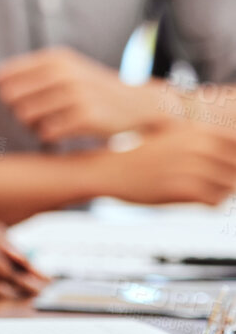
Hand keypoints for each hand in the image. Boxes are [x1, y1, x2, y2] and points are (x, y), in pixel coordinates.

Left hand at [0, 47, 159, 141]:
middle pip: (10, 98)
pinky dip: (48, 136)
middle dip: (15, 110)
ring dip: (30, 125)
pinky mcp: (86, 118)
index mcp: (55, 59)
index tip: (16, 100)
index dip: (4, 92)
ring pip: (25, 116)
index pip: (3, 76)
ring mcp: (76, 94)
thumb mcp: (68, 69)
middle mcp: (64, 73)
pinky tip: (59, 133)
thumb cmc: (95, 89)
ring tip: (46, 124)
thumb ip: (34, 72)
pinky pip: (46, 132)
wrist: (142, 106)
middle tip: (32, 116)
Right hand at [89, 120, 235, 205]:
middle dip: (231, 177)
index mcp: (196, 130)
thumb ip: (202, 143)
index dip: (233, 157)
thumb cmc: (141, 157)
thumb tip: (229, 155)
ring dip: (222, 191)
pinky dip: (212, 203)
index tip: (223, 165)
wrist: (109, 171)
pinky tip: (198, 199)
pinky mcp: (181, 188)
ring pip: (230, 186)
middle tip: (212, 181)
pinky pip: (216, 201)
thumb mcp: (172, 139)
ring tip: (205, 190)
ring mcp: (189, 166)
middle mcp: (195, 146)